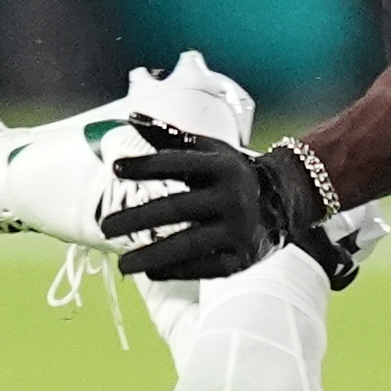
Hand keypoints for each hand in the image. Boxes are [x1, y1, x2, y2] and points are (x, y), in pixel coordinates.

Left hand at [104, 123, 325, 281]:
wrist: (283, 200)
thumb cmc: (231, 173)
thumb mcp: (209, 149)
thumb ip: (169, 137)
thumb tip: (131, 118)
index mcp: (222, 166)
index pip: (177, 163)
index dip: (145, 166)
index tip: (116, 169)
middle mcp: (232, 197)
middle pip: (176, 209)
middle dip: (136, 219)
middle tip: (106, 227)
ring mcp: (238, 230)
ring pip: (187, 246)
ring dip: (150, 256)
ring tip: (122, 264)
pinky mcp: (241, 258)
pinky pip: (202, 269)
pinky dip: (173, 271)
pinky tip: (150, 272)